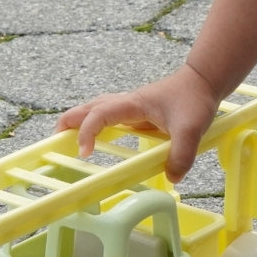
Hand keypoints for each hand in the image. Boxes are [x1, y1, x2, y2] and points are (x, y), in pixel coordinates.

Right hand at [55, 63, 222, 184]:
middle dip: (69, 122)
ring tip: (64, 139)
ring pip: (96, 109)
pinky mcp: (136, 112)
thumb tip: (171, 177)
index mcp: (134, 104)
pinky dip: (94, 124)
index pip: (100, 113)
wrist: (203, 80)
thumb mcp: (192, 128)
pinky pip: (108, 116)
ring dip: (79, 121)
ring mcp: (130, 107)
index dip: (88, 131)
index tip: (84, 152)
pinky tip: (95, 138)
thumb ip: (182, 153)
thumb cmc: (194, 98)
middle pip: (89, 107)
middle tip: (52, 141)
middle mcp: (127, 103)